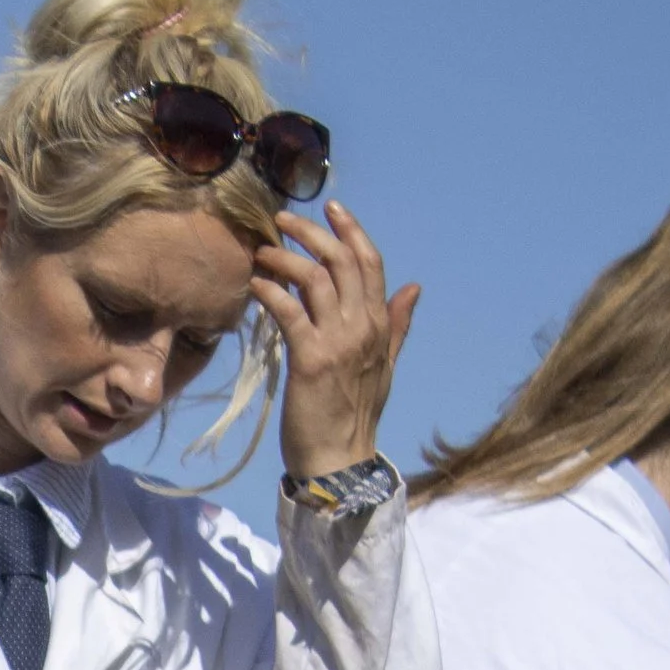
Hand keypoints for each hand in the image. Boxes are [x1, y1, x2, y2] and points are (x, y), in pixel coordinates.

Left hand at [255, 201, 417, 483]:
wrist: (339, 461)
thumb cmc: (354, 417)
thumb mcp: (384, 366)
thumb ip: (396, 324)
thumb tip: (414, 288)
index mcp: (379, 325)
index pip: (370, 263)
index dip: (351, 230)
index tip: (330, 208)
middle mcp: (363, 327)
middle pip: (342, 261)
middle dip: (313, 233)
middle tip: (284, 220)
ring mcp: (338, 341)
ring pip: (316, 279)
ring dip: (287, 258)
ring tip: (263, 251)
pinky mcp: (310, 359)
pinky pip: (289, 312)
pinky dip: (271, 292)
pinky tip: (255, 285)